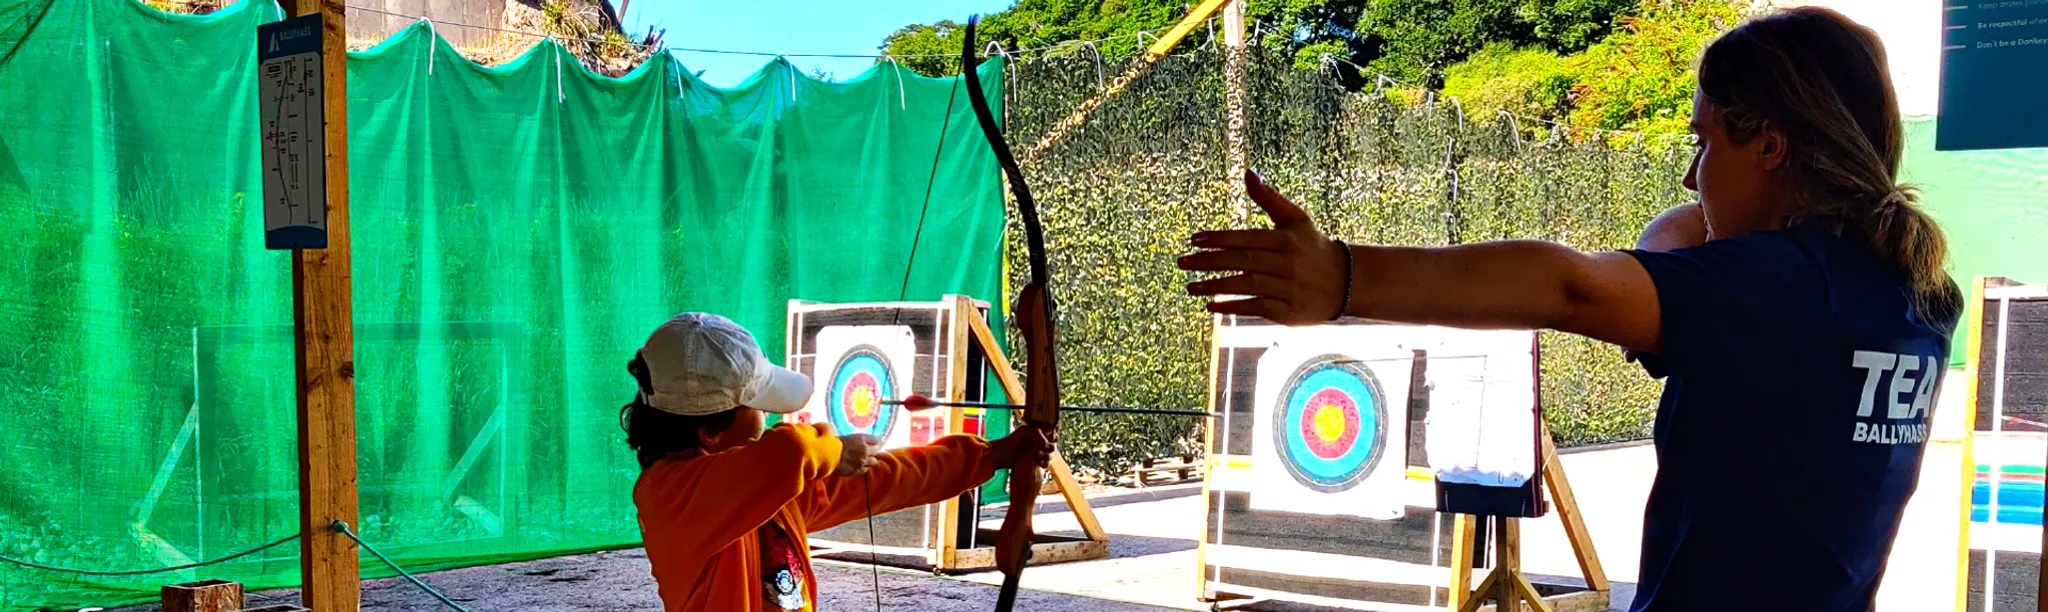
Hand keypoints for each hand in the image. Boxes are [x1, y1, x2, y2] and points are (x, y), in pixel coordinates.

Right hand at [833, 434, 881, 476]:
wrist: (826, 456)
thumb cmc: (833, 444)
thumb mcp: (846, 437)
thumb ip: (857, 439)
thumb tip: (862, 441)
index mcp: (862, 438)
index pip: (877, 440)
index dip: (874, 442)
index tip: (873, 443)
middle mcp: (865, 449)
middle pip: (876, 450)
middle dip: (872, 451)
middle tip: (867, 451)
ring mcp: (863, 461)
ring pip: (874, 461)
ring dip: (870, 460)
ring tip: (864, 460)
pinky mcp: (859, 470)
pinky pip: (866, 469)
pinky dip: (864, 467)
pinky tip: (859, 465)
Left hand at [989, 424, 1055, 469]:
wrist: (1001, 454)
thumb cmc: (1012, 440)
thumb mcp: (1025, 432)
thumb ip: (1038, 434)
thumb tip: (1047, 443)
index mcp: (1036, 433)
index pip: (1051, 434)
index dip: (1053, 437)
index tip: (1051, 438)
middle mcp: (1037, 443)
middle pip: (1052, 446)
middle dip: (1050, 448)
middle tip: (1043, 448)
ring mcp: (1036, 453)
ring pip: (1049, 456)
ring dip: (1047, 456)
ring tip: (1038, 456)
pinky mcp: (1034, 463)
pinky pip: (1045, 464)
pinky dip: (1045, 464)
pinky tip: (1039, 463)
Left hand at [1179, 170, 1350, 324]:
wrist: (1346, 282)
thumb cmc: (1312, 246)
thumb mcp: (1295, 219)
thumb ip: (1269, 198)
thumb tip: (1248, 172)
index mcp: (1287, 240)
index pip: (1247, 238)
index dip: (1220, 239)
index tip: (1194, 240)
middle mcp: (1288, 264)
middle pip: (1243, 262)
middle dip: (1210, 262)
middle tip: (1182, 262)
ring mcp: (1289, 289)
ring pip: (1247, 286)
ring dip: (1215, 287)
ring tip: (1190, 287)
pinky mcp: (1289, 312)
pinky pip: (1256, 308)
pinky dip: (1233, 308)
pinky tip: (1212, 307)